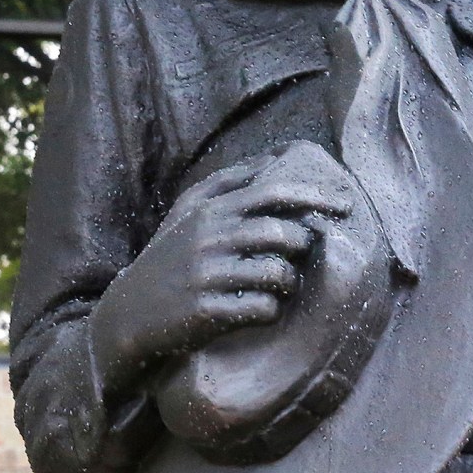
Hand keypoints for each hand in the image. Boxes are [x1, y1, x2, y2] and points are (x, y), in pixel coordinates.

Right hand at [93, 143, 355, 394]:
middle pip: (283, 234)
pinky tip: (256, 310)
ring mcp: (207, 275)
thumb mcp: (187, 213)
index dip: (315, 196)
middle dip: (300, 248)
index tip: (346, 205)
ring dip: (287, 282)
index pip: (272, 192)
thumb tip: (276, 158)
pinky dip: (270, 311)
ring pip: (279, 273)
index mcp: (209, 210)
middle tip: (295, 258)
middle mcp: (208, 238)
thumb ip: (227, 183)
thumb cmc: (167, 259)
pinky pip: (264, 308)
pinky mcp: (207, 311)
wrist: (127, 314)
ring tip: (274, 287)